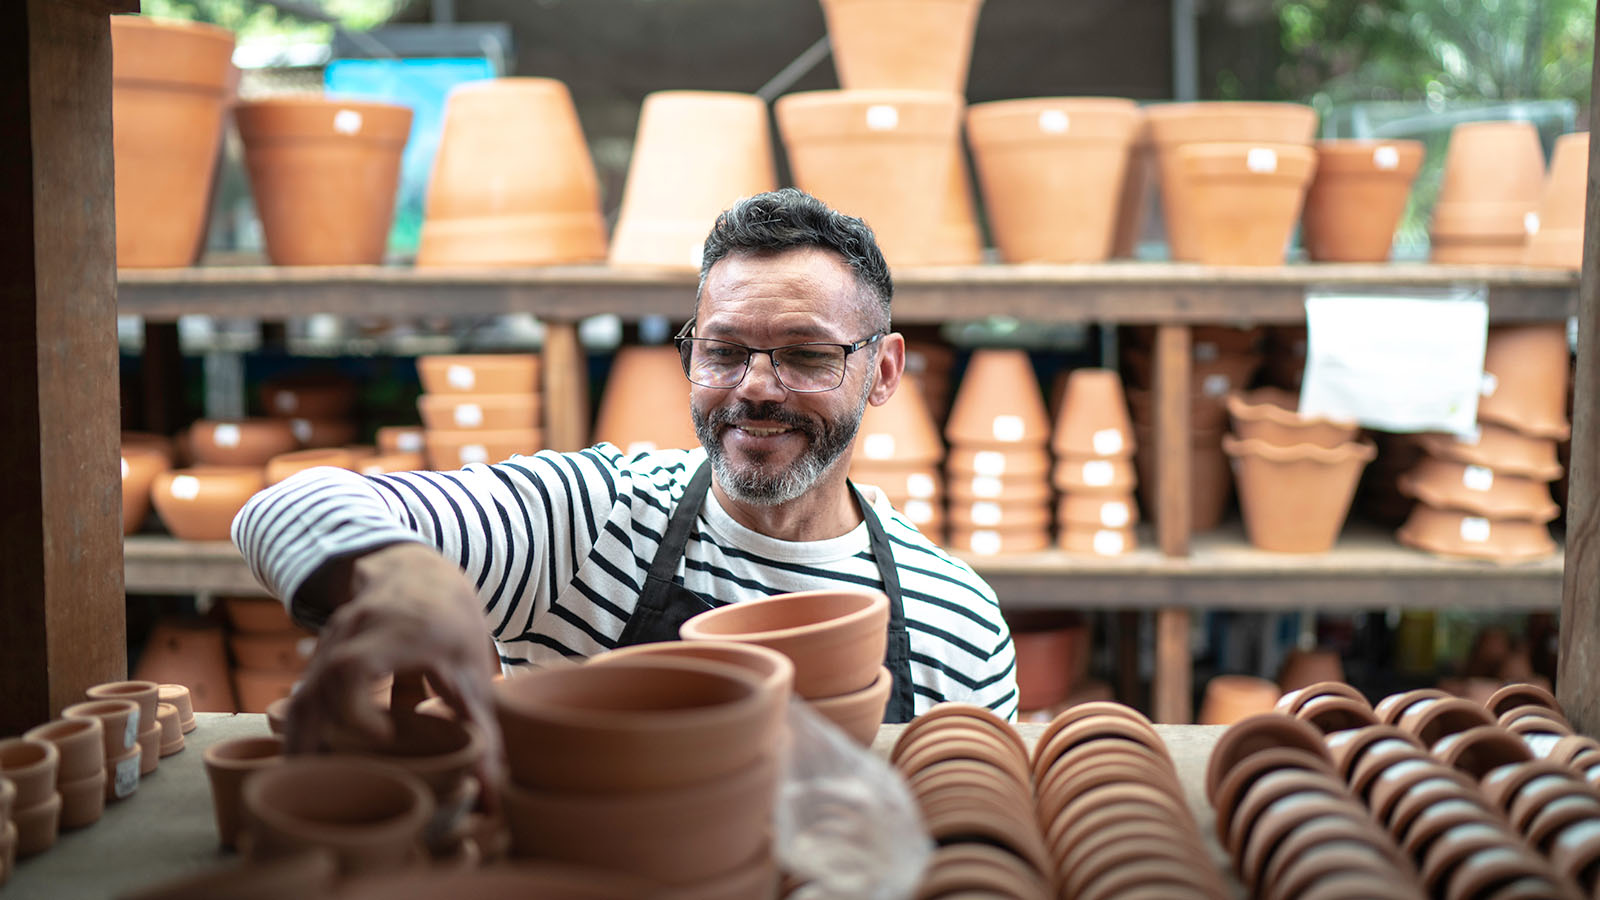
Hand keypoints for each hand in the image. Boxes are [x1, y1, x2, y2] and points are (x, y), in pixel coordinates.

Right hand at [285, 542, 503, 799]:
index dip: (356, 706)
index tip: (383, 736)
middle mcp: (355, 630)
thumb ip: (482, 730)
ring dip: (302, 738)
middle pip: (318, 686)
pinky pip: (302, 691)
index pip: (353, 667)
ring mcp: (331, 639)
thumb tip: (493, 791)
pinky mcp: (320, 654)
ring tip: (304, 785)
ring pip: (304, 691)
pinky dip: (301, 727)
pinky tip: (305, 762)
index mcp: (396, 630)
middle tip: (326, 785)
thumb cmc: (451, 626)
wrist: (420, 574)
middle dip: (315, 737)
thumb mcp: (472, 671)